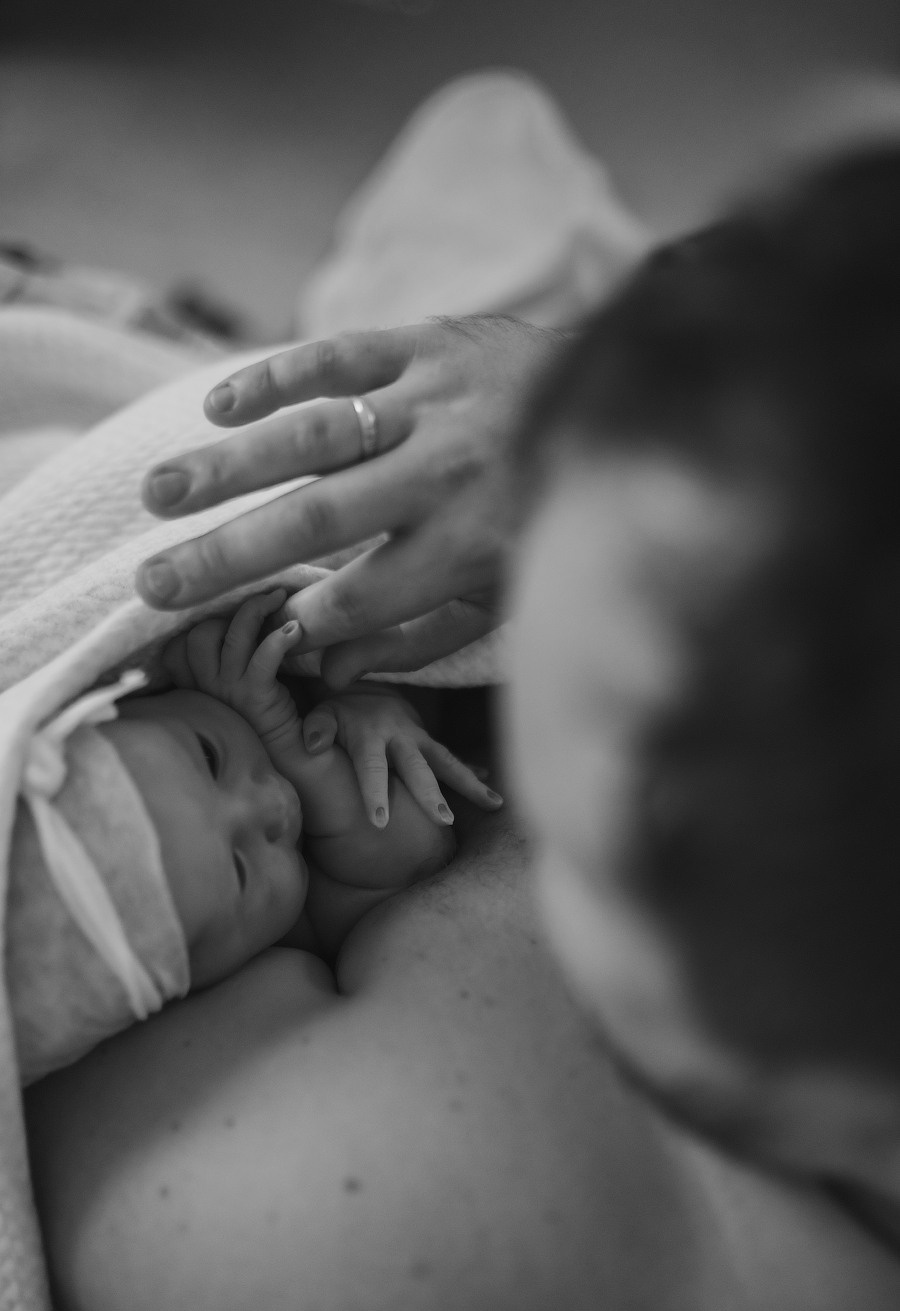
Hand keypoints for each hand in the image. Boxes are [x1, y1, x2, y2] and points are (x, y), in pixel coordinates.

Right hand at [137, 316, 566, 686]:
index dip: (312, 622)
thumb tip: (329, 668)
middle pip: (320, 521)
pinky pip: (339, 355)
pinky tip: (216, 406)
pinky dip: (276, 378)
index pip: (370, 595)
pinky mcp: (429, 344)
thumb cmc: (552, 512)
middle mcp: (447, 474)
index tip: (266, 636)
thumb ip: (421, 632)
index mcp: (472, 544)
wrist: (631, 398)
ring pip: (314, 435)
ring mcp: (435, 402)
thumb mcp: (507, 591)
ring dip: (228, 465)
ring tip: (157, 493)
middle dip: (229, 557)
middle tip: (154, 581)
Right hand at [161, 589, 301, 748]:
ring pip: (232, 636)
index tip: (225, 617)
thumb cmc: (262, 711)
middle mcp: (208, 687)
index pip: (176, 647)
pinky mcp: (257, 695)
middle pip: (199, 635)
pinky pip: (264, 656)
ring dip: (256, 609)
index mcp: (197, 685)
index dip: (197, 625)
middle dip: (227, 611)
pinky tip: (295, 630)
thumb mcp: (232, 685)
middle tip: (259, 602)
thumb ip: (222, 659)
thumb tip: (234, 613)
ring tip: (278, 599)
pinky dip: (280, 638)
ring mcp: (230, 691)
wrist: (286, 752)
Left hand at [302, 687, 502, 829]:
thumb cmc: (340, 710)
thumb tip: (312, 745)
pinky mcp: (431, 744)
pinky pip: (455, 761)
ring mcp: (421, 740)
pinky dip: (473, 776)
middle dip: (430, 795)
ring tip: (493, 803)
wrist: (368, 686)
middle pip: (417, 769)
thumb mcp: (324, 713)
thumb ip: (317, 728)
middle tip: (442, 820)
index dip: (375, 793)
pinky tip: (492, 797)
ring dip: (468, 783)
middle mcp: (400, 738)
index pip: (372, 767)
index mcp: (370, 736)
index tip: (380, 823)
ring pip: (447, 763)